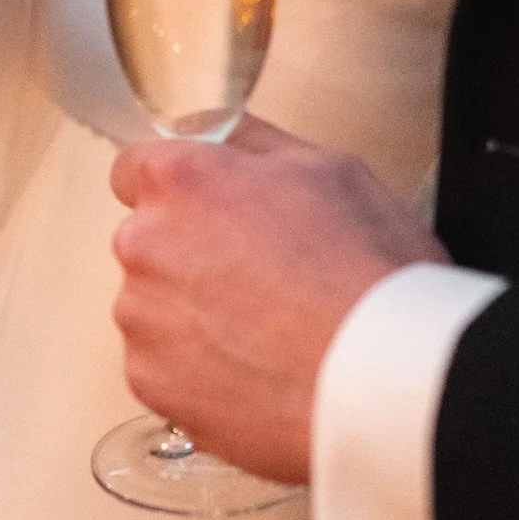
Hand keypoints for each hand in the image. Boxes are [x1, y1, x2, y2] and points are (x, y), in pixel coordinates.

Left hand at [109, 117, 449, 484]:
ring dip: (195, 313)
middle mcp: (144, 246)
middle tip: (264, 276)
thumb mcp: (329, 168)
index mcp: (182, 183)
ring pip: (155, 306)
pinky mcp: (151, 382)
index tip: (211, 209)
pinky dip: (198, 369)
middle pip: (148, 240)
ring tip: (268, 330)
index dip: (181, 188)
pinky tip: (256, 368)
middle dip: (192, 252)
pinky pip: (164, 365)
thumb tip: (215, 136)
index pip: (135, 168)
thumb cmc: (367, 275)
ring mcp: (142, 320)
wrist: (383, 380)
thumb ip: (250, 143)